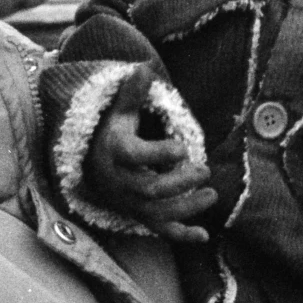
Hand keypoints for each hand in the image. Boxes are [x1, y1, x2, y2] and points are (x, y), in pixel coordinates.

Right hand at [83, 69, 215, 242]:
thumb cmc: (112, 134)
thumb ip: (132, 92)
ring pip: (157, 213)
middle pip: (151, 189)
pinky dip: (181, 236)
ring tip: (212, 195)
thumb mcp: (118, 112)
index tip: (183, 148)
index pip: (136, 156)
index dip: (159, 155)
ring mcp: (131, 202)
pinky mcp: (139, 215)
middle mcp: (123, 181)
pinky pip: (159, 231)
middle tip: (204, 170)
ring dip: (187, 208)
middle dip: (179, 183)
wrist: (91, 167)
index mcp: (118, 152)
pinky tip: (204, 236)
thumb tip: (145, 65)